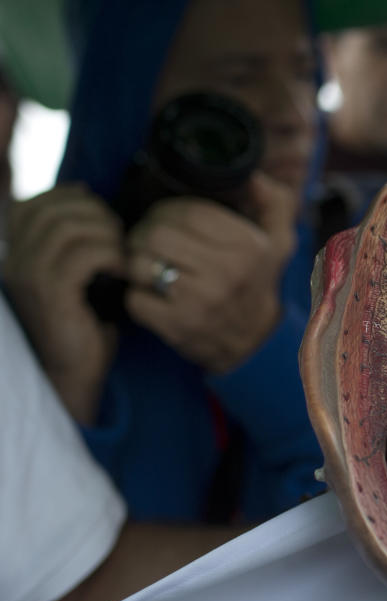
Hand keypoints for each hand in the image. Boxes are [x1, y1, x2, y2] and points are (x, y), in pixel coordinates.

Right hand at [2, 185, 123, 422]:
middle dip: (95, 213)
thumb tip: (84, 191)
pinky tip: (122, 269)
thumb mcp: (72, 270)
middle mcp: (13, 261)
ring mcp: (28, 277)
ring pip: (68, 227)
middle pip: (53, 209)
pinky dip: (110, 254)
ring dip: (105, 232)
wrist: (71, 371)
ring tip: (122, 251)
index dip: (72, 199)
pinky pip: (84, 255)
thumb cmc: (81, 320)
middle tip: (119, 234)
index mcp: (14, 252)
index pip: (35, 203)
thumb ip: (71, 236)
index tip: (102, 215)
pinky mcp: (51, 294)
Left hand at [125, 172, 296, 372]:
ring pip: (139, 264)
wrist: (256, 344)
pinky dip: (137, 296)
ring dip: (138, 264)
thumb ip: (274, 203)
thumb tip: (253, 176)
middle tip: (150, 242)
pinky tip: (153, 295)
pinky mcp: (177, 326)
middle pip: (156, 234)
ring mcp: (200, 301)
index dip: (168, 211)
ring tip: (149, 265)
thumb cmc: (258, 283)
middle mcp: (225, 272)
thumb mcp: (279, 242)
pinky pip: (135, 299)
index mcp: (247, 246)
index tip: (167, 220)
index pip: (188, 211)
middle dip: (146, 235)